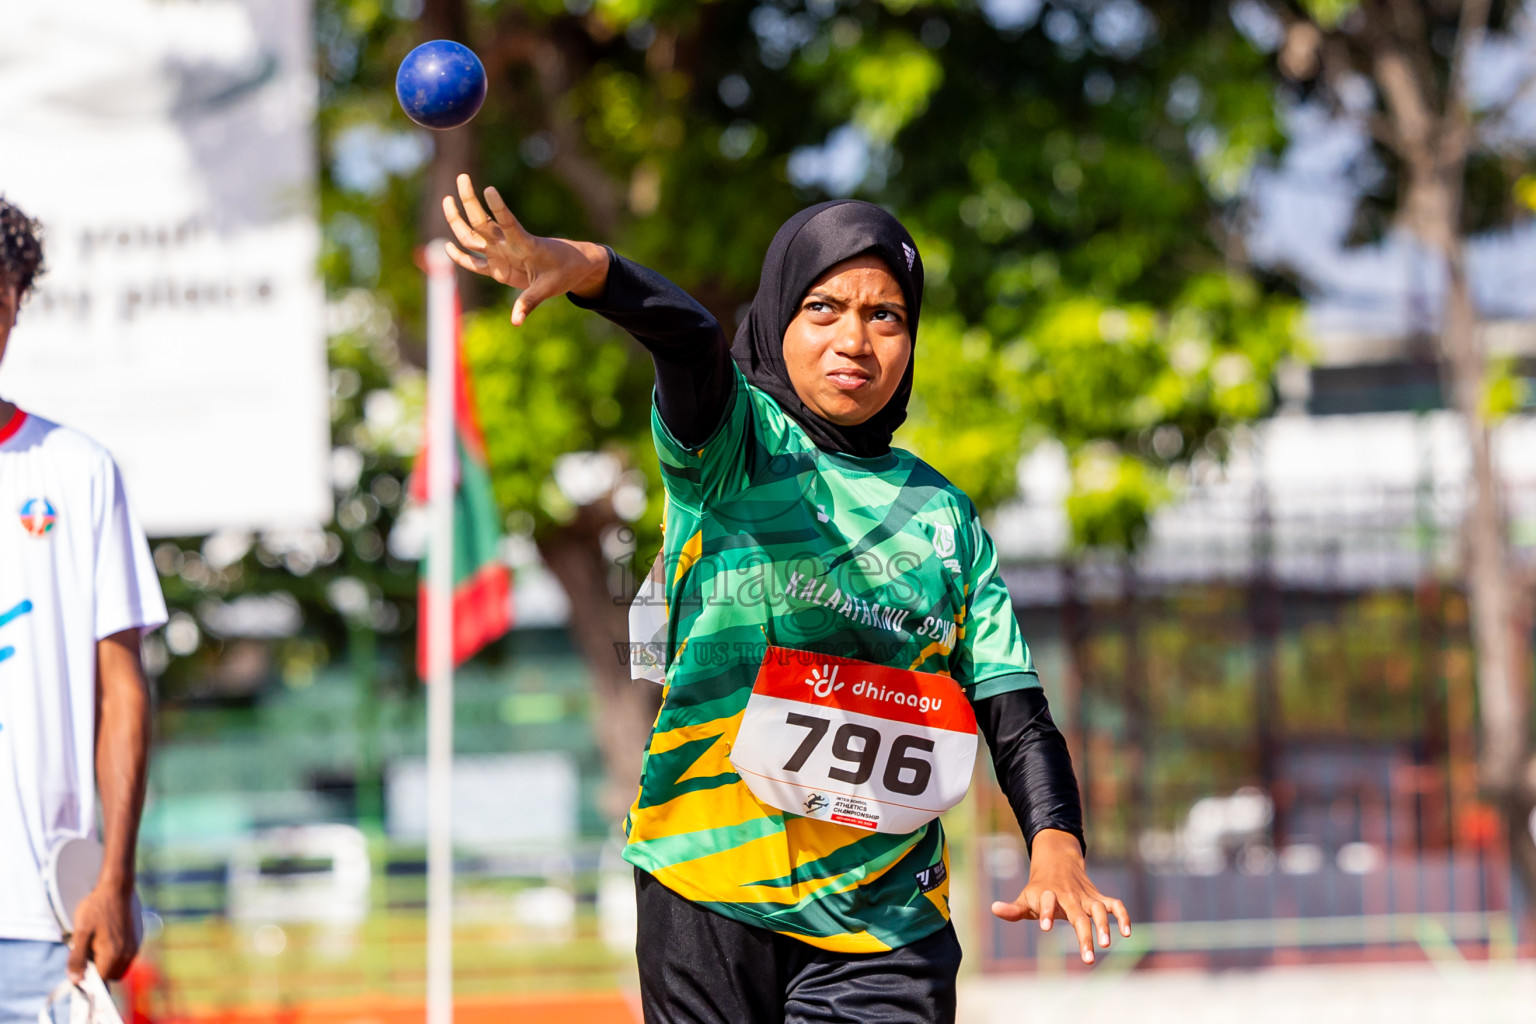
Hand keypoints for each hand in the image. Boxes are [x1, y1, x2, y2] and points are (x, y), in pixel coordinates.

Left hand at [67, 884, 138, 981]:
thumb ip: (77, 958)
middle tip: (89, 953)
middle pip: (111, 976)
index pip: (100, 980)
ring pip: (120, 967)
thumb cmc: (96, 909)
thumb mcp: (80, 933)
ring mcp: (134, 946)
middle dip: (99, 970)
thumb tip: (75, 980)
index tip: (79, 965)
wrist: (116, 888)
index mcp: (112, 954)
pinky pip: (126, 957)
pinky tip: (107, 938)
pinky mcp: (137, 939)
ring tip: (97, 944)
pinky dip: (116, 954)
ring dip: (108, 963)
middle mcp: (127, 953)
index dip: (87, 976)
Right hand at [440, 172, 608, 324]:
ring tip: (446, 199)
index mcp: (524, 244)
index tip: (489, 189)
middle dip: (470, 201)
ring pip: (473, 236)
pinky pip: (474, 262)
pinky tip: (447, 247)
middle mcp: (508, 245)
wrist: (571, 267)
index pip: (508, 223)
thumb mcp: (550, 288)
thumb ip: (530, 302)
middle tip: (462, 177)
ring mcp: (500, 254)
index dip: (499, 208)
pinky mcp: (498, 267)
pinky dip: (461, 257)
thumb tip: (516, 321)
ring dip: (458, 220)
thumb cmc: (564, 272)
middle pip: (482, 222)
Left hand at [990, 828, 1129, 964]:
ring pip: (1097, 910)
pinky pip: (1113, 905)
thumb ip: (1013, 909)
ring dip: (1104, 926)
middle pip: (1077, 915)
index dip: (1046, 912)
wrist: (1058, 861)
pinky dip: (1122, 916)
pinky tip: (1126, 932)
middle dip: (1084, 935)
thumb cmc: (1039, 888)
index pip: (1047, 902)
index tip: (1045, 927)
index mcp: (1048, 895)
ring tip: (1105, 945)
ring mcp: (1085, 896)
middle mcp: (1068, 896)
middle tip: (1088, 959)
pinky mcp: (1098, 898)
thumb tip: (994, 909)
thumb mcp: (1025, 897)